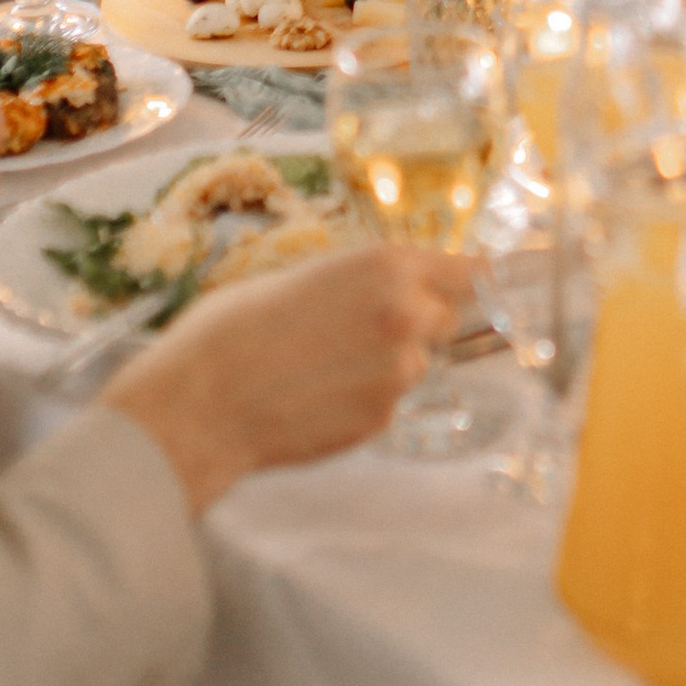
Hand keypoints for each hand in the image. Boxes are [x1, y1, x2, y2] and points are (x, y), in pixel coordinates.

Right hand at [107, 243, 475, 513]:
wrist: (200, 403)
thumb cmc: (231, 329)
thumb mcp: (301, 276)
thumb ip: (360, 282)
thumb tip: (387, 290)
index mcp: (387, 266)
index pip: (470, 270)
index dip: (473, 279)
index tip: (486, 284)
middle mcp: (408, 315)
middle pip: (446, 317)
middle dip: (418, 322)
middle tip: (359, 331)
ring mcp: (399, 372)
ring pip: (414, 364)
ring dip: (383, 365)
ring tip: (319, 368)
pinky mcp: (382, 419)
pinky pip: (387, 402)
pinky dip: (362, 400)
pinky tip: (314, 397)